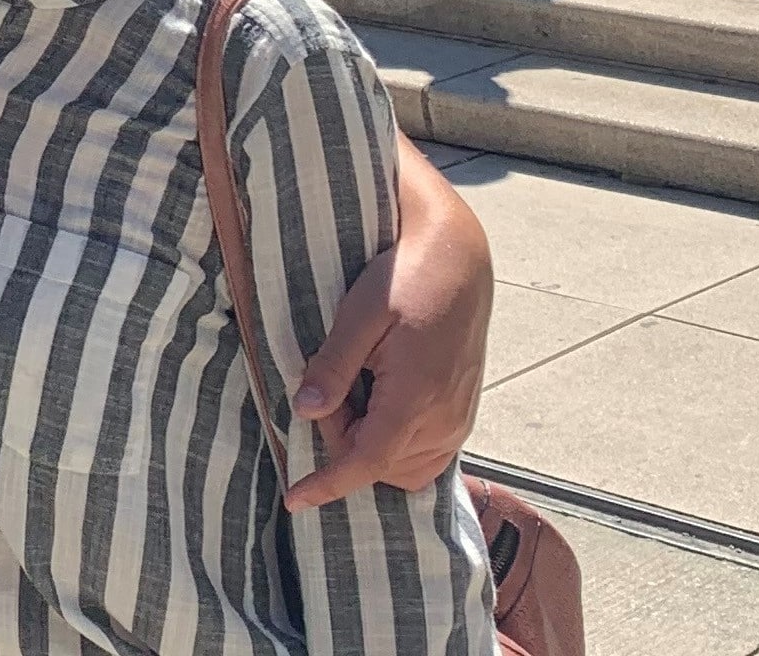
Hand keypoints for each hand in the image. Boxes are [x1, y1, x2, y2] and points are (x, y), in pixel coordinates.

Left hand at [284, 212, 490, 508]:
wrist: (457, 258)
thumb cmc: (404, 278)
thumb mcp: (359, 314)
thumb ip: (334, 365)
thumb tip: (306, 411)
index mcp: (416, 398)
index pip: (365, 461)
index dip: (328, 485)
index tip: (295, 500)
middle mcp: (444, 420)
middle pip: (380, 465)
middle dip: (342, 441)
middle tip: (327, 386)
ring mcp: (459, 420)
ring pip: (405, 466)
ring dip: (369, 444)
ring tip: (352, 388)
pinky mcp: (464, 414)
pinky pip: (426, 454)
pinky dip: (394, 443)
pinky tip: (376, 399)